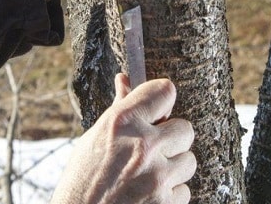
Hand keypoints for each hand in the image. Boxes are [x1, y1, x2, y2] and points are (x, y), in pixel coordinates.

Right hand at [51, 74, 195, 203]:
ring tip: (147, 175)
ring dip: (172, 167)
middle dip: (171, 139)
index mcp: (121, 122)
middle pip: (185, 128)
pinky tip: (148, 195)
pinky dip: (169, 194)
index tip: (158, 108)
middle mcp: (142, 145)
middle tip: (151, 149)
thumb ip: (119, 110)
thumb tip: (125, 79)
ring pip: (188, 161)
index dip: (162, 100)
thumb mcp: (95, 139)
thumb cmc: (82, 180)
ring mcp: (157, 177)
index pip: (164, 91)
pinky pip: (184, 190)